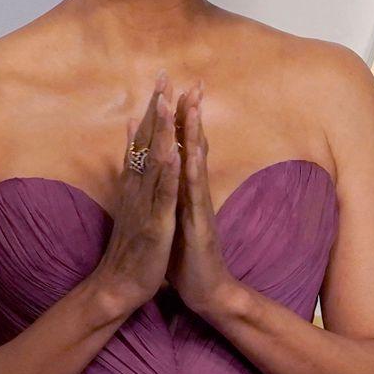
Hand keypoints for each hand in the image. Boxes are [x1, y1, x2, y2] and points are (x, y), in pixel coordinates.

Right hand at [86, 78, 179, 320]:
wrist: (119, 286)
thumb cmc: (129, 246)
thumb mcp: (130, 205)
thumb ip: (129, 173)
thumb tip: (127, 145)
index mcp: (135, 184)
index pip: (143, 139)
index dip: (152, 108)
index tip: (162, 78)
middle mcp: (137, 188)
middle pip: (146, 142)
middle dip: (156, 108)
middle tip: (164, 75)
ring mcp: (145, 205)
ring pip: (154, 162)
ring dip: (160, 131)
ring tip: (167, 102)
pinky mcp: (156, 224)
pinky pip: (163, 196)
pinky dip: (169, 174)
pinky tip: (175, 153)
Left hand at [169, 87, 242, 321]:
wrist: (207, 291)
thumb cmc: (189, 257)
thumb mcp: (176, 219)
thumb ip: (172, 195)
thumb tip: (166, 176)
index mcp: (185, 191)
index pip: (183, 148)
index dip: (179, 120)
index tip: (175, 90)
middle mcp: (194, 194)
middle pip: (193, 147)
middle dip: (191, 114)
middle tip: (192, 82)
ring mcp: (199, 207)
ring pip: (196, 164)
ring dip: (194, 134)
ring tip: (192, 105)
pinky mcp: (199, 225)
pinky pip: (193, 194)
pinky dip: (190, 171)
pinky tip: (188, 151)